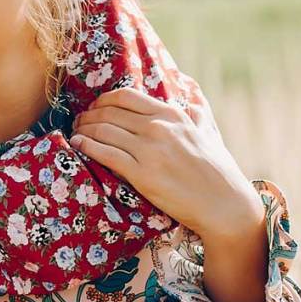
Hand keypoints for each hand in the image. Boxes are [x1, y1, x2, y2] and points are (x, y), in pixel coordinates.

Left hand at [70, 87, 262, 240]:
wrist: (225, 205)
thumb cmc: (219, 171)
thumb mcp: (209, 134)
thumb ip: (198, 113)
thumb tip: (193, 97)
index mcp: (172, 115)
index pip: (126, 96)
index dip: (103, 100)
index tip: (94, 107)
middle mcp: (159, 128)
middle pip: (109, 112)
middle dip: (88, 115)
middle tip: (78, 122)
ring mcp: (149, 150)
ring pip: (103, 131)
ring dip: (83, 130)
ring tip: (76, 133)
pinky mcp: (142, 174)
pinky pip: (105, 153)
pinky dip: (86, 146)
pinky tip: (78, 145)